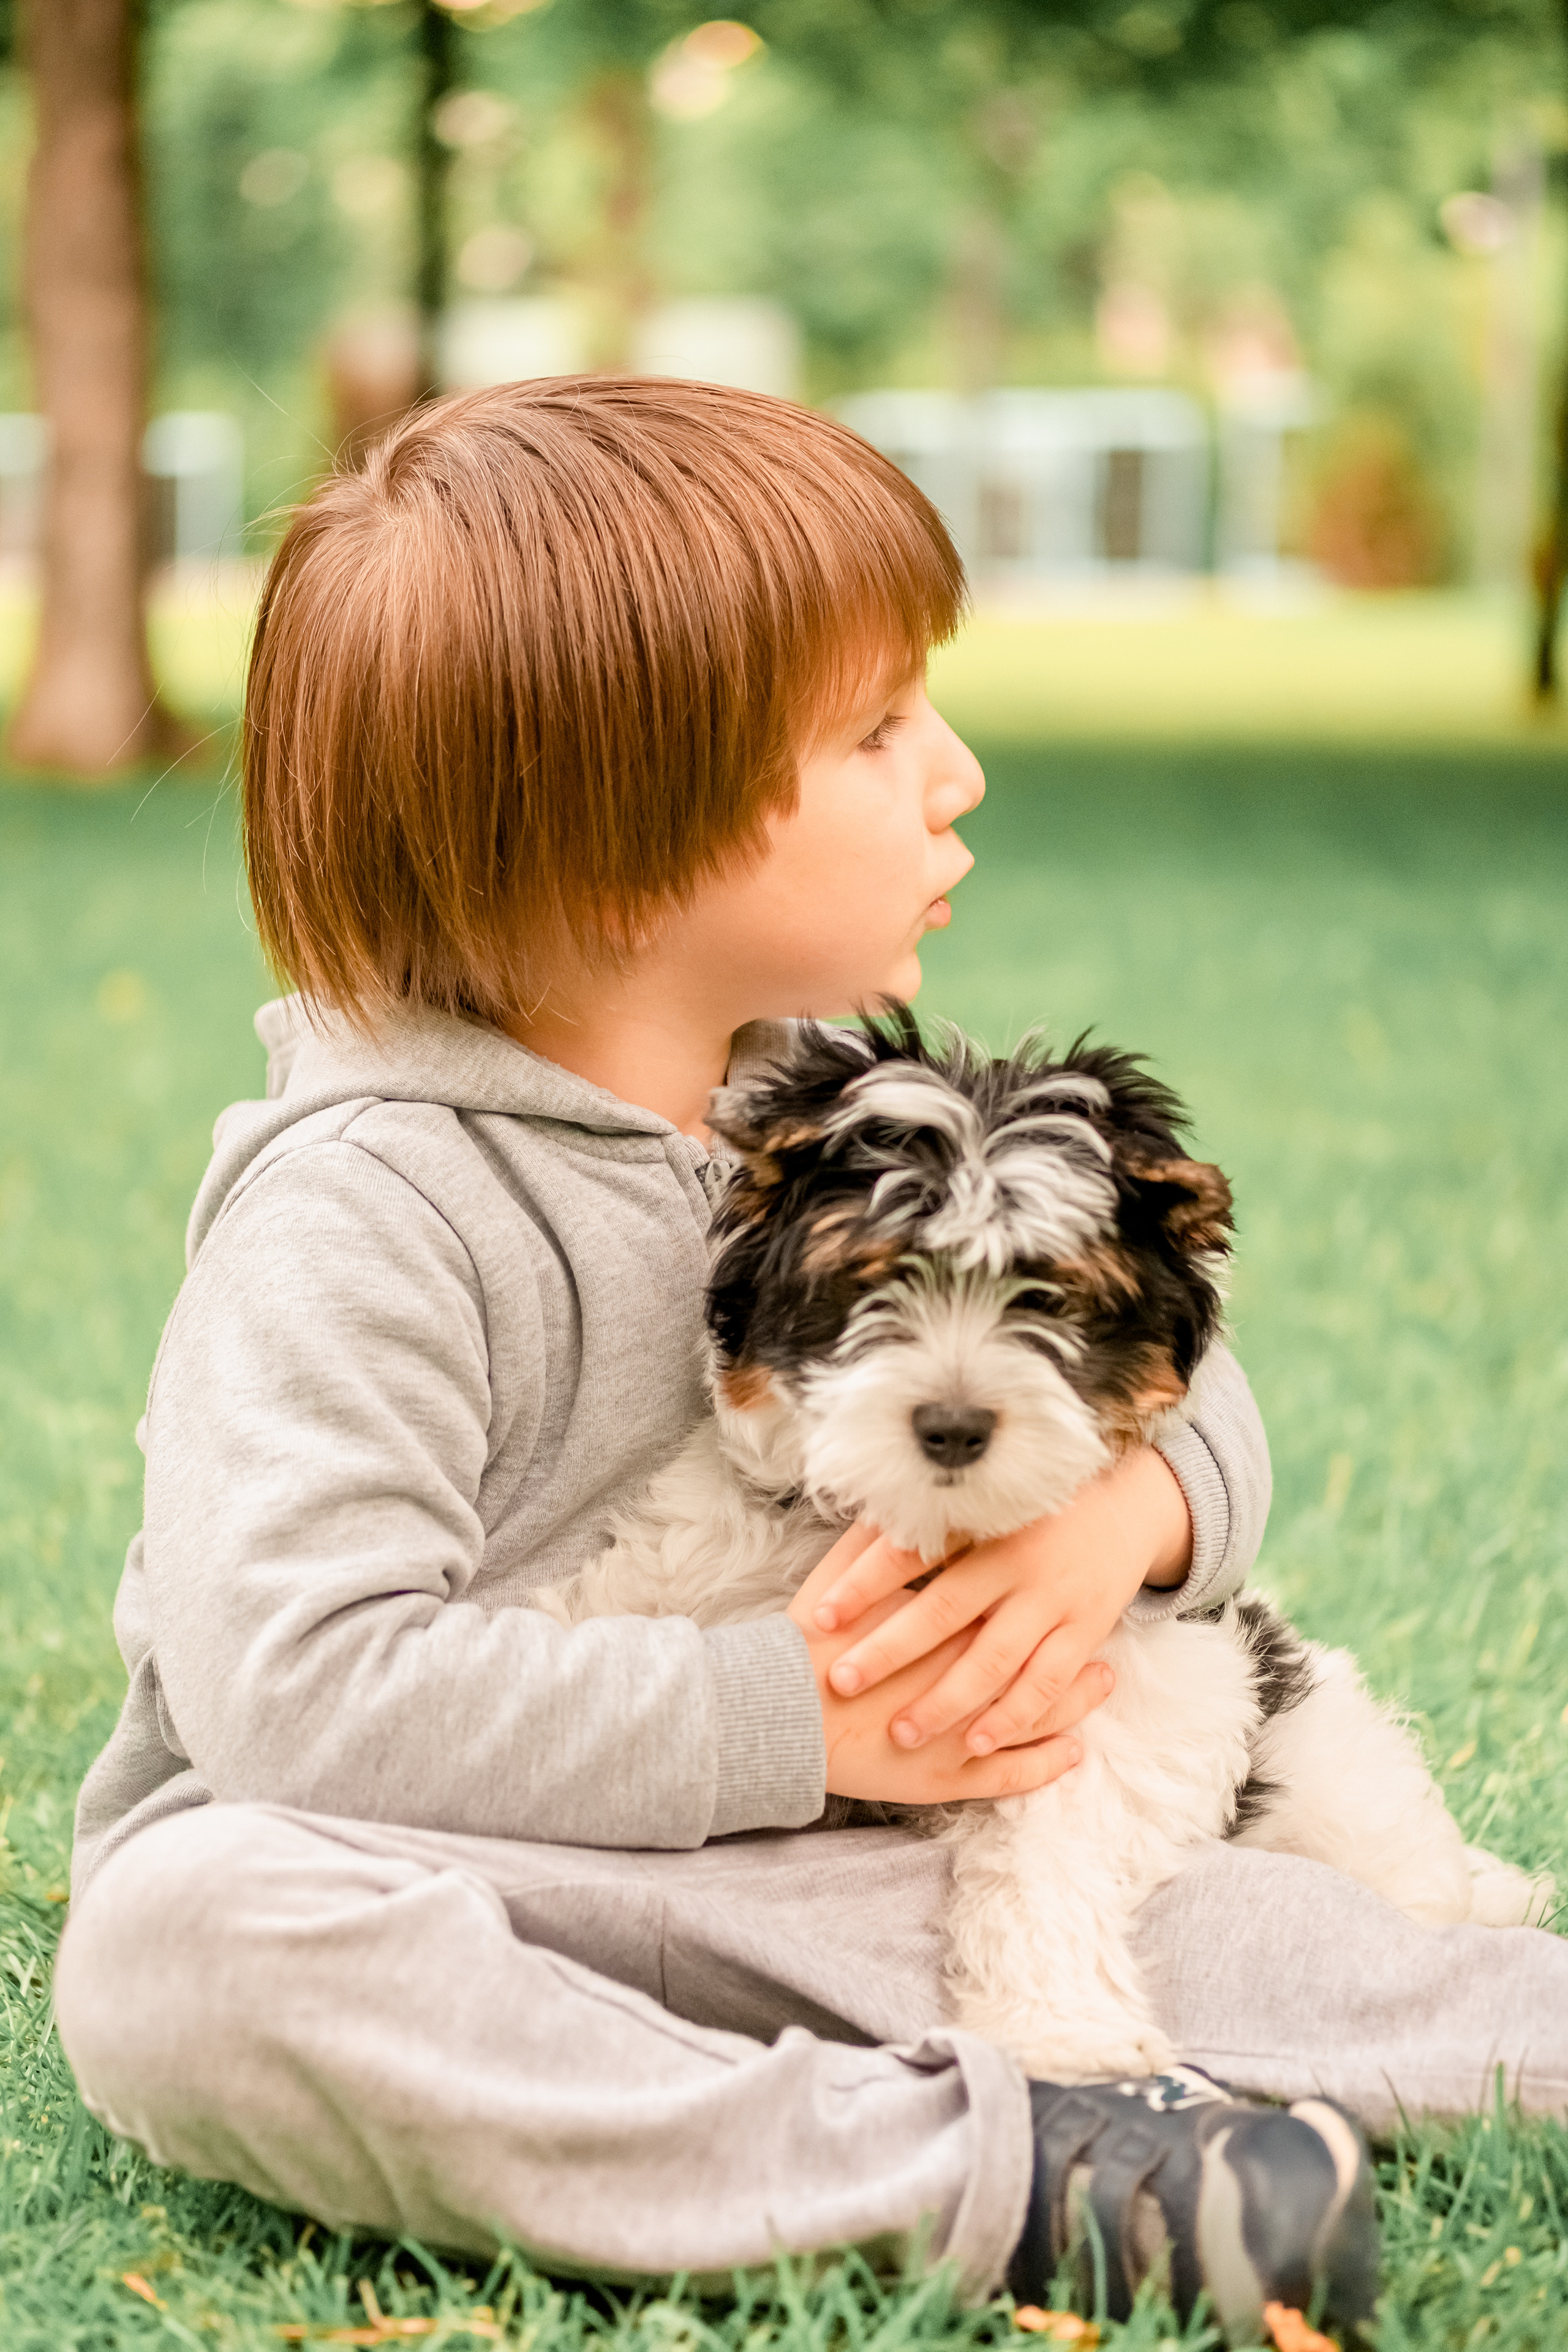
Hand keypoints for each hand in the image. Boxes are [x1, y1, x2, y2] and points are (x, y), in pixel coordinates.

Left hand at [798, 1449, 1191, 1759]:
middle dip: (889, 1650)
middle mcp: (1016, 1561)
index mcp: (982, 1523)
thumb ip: (934, 1520)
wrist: (1125, 1507)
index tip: (819, 1614)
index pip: (910, 1551)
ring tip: (901, 1731)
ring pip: (993, 1659)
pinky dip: (1011, 1715)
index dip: (863, 1583)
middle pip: (942, 1610)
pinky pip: (1045, 1681)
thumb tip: (861, 1525)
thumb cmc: (1034, 1510)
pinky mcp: (1083, 1631)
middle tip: (841, 1681)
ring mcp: (1052, 1600)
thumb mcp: (986, 1503)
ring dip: (945, 1700)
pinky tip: (975, 1741)